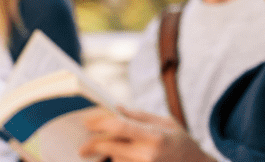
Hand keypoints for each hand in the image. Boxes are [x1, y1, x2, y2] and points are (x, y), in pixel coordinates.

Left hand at [80, 106, 216, 161]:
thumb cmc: (181, 142)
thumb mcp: (166, 122)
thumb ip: (139, 116)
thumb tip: (116, 108)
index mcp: (154, 136)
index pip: (121, 126)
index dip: (101, 123)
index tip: (88, 122)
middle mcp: (147, 155)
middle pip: (111, 146)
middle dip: (95, 144)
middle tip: (83, 146)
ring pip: (115, 159)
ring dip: (111, 154)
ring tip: (121, 150)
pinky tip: (126, 157)